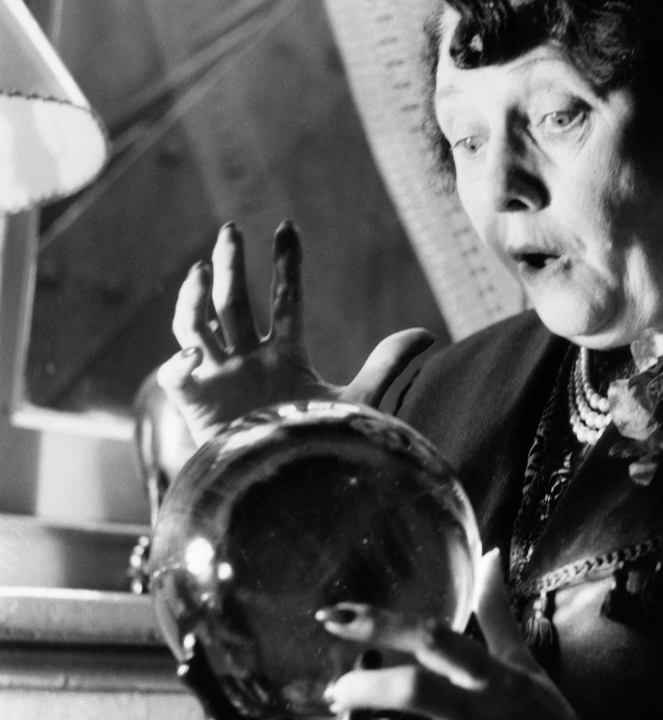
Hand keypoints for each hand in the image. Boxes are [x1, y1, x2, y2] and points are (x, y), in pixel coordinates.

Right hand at [158, 221, 433, 445]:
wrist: (291, 491)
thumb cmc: (321, 447)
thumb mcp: (359, 400)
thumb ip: (388, 364)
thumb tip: (428, 333)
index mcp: (286, 356)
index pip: (285, 300)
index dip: (286, 264)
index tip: (287, 228)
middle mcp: (250, 361)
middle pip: (234, 301)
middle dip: (231, 264)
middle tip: (230, 228)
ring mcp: (219, 378)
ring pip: (196, 323)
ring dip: (194, 296)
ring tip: (202, 269)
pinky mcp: (196, 403)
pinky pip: (176, 373)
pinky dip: (180, 362)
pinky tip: (194, 356)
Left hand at [311, 549, 582, 719]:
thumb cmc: (541, 714)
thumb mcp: (522, 662)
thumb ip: (496, 612)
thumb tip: (490, 555)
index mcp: (492, 674)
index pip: (433, 636)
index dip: (381, 624)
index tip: (333, 617)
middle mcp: (482, 713)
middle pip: (415, 690)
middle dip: (364, 687)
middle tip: (334, 692)